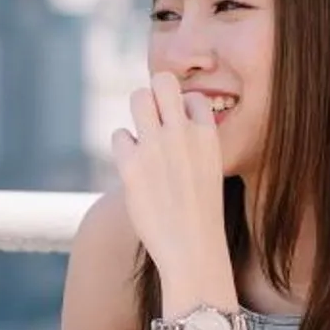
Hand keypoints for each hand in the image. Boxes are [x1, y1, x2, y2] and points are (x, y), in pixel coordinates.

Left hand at [109, 74, 229, 285]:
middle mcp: (182, 134)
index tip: (179, 131)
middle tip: (154, 119)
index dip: (182, 110)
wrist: (192, 249)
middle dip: (156, 94)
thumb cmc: (201, 213)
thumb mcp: (210, 171)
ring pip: (138, 97)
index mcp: (208, 135)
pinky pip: (119, 134)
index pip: (193, 97)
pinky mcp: (131, 164)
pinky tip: (134, 168)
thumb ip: (193, 143)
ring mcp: (156, 146)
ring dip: (137, 113)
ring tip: (142, 138)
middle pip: (163, 80)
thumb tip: (169, 120)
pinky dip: (124, 147)